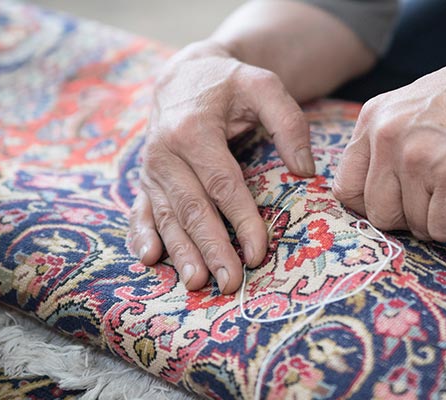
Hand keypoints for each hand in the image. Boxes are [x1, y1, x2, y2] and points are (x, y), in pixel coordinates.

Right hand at [129, 40, 314, 292]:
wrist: (184, 76)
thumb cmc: (229, 84)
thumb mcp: (263, 86)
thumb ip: (288, 122)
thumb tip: (305, 170)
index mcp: (193, 130)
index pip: (222, 185)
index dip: (242, 221)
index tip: (259, 253)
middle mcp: (165, 152)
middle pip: (192, 208)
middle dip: (212, 248)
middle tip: (231, 283)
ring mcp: (151, 169)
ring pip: (167, 216)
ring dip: (181, 252)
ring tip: (196, 283)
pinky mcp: (145, 180)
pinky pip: (141, 210)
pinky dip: (142, 235)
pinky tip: (148, 259)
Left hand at [333, 42, 445, 241]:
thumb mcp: (417, 107)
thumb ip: (388, 144)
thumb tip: (372, 196)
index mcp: (374, 119)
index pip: (346, 189)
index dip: (376, 206)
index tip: (405, 204)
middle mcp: (387, 136)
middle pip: (379, 216)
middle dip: (414, 217)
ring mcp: (417, 157)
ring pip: (416, 226)